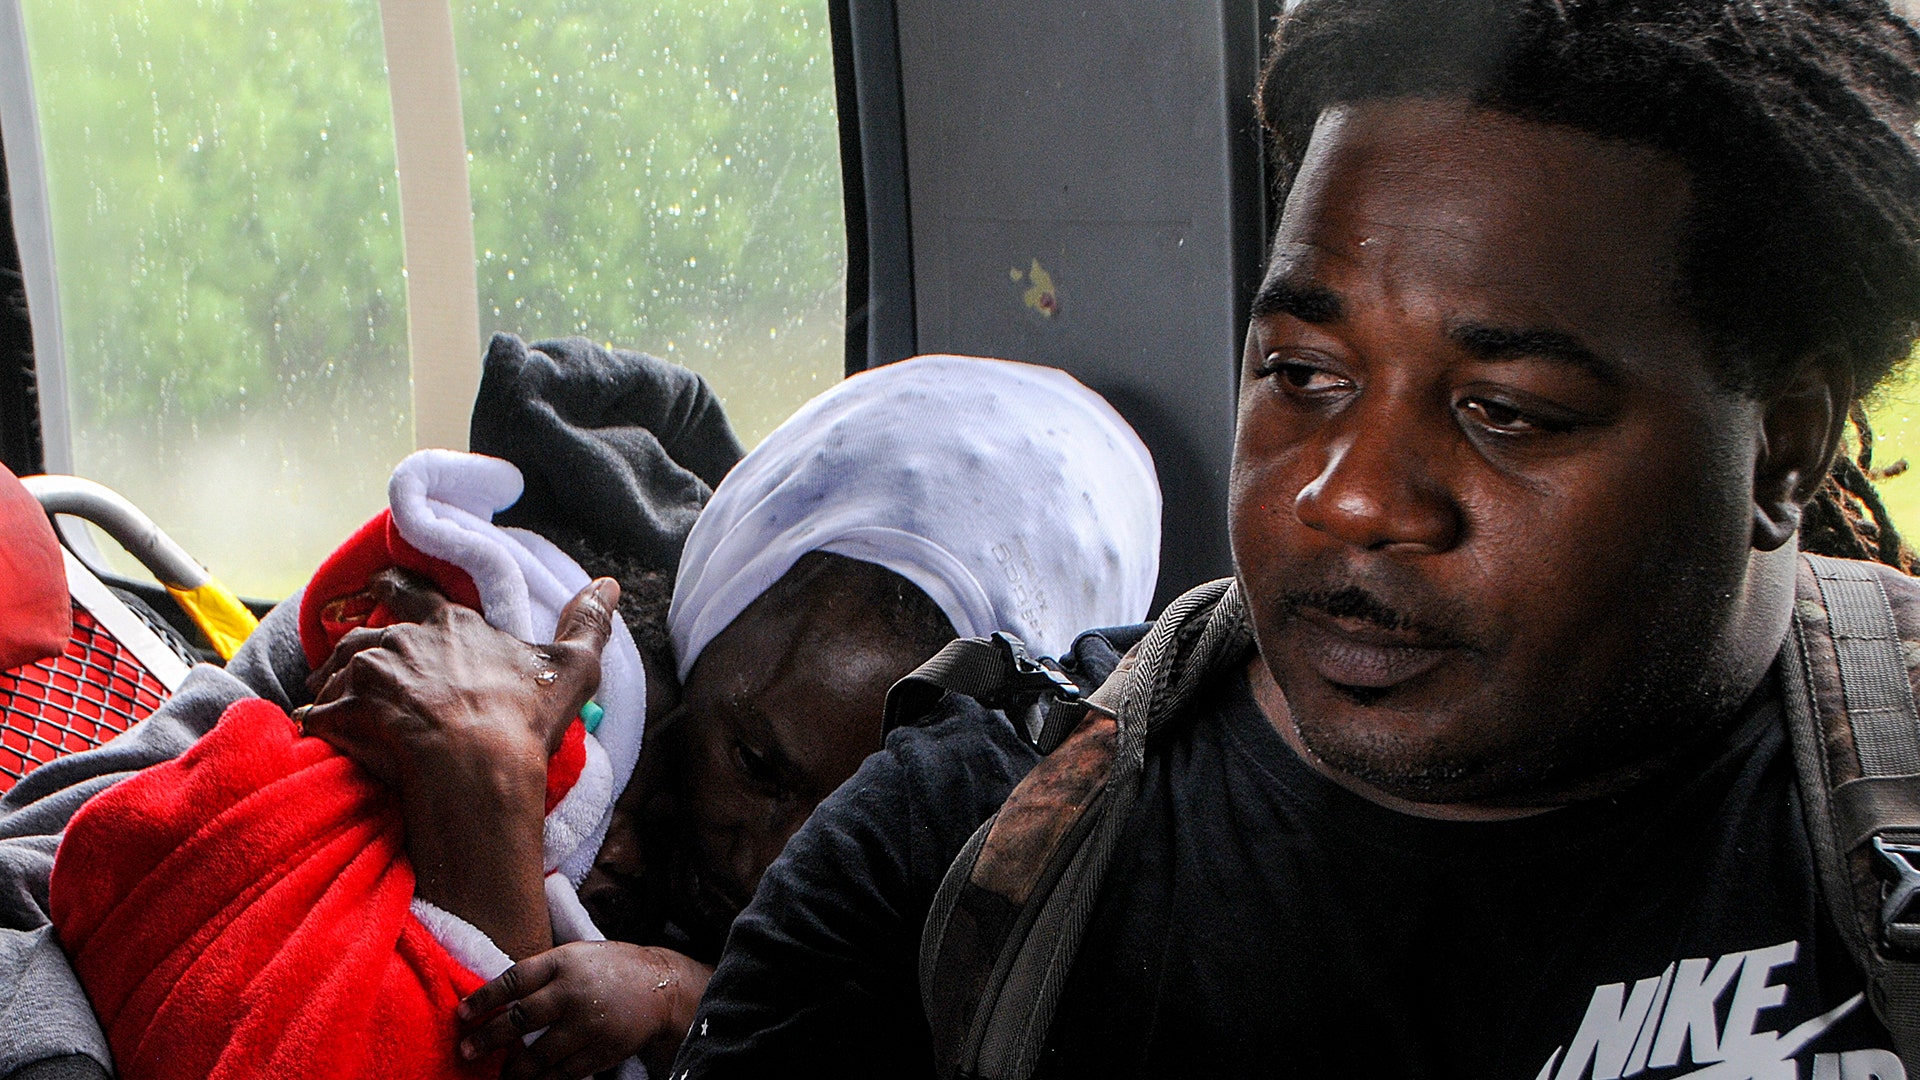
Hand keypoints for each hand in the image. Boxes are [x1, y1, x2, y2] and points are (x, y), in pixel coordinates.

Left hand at [296, 570, 619, 958]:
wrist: (476, 768)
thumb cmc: (523, 719)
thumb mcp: (573, 668)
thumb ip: (588, 623)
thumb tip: (610, 584)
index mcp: (449, 623)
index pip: (410, 589)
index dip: (391, 585)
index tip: (376, 584)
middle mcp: (401, 639)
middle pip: (363, 634)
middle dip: (357, 652)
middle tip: (354, 670)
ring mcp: (367, 674)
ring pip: (333, 671)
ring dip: (332, 686)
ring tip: (334, 704)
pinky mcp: (342, 712)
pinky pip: (316, 715)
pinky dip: (317, 725)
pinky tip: (322, 737)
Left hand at [457, 941, 713, 1079]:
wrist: (660, 987)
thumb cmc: (609, 969)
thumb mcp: (576, 956)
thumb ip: (542, 974)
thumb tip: (496, 999)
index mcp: (565, 962)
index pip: (515, 979)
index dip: (485, 998)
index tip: (462, 1013)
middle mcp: (574, 992)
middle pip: (521, 1018)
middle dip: (489, 1038)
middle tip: (467, 1051)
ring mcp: (588, 1024)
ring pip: (539, 1055)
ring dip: (513, 1069)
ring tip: (499, 1074)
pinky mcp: (601, 1051)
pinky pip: (563, 1073)